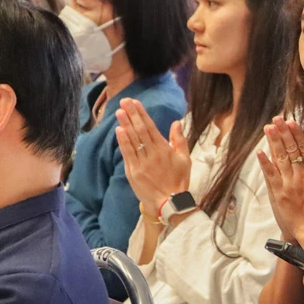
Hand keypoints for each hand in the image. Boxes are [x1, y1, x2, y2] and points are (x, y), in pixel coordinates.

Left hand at [115, 99, 191, 213]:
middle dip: (131, 114)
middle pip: (140, 130)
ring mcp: (142, 162)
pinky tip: (119, 130)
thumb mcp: (185, 159)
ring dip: (125, 124)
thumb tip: (176, 122)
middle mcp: (152, 153)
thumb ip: (180, 140)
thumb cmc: (179, 181)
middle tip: (124, 101)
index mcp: (165, 149)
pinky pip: (127, 153)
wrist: (170, 203)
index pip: (151, 127)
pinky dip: (123, 141)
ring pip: (132, 140)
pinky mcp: (133, 172)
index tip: (135, 103)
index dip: (142, 114)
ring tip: (119, 112)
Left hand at [256, 117, 303, 243]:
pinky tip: (260, 151)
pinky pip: (270, 175)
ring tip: (268, 128)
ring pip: (280, 158)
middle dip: (283, 132)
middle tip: (276, 119)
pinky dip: (265, 163)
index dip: (297, 133)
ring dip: (273, 142)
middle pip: (291, 149)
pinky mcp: (278, 193)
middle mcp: (301, 175)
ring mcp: (289, 183)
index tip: (291, 122)